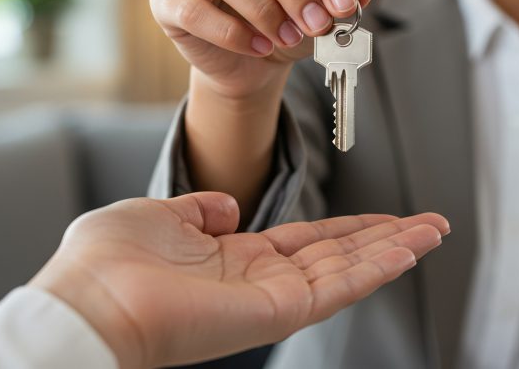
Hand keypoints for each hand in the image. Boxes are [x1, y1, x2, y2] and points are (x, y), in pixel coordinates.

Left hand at [29, 192, 447, 368]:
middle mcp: (259, 280)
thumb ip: (198, 208)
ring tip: (432, 231)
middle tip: (430, 224)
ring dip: (393, 249)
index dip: (350, 226)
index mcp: (233, 257)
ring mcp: (271, 298)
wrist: (86, 299)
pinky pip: (336, 287)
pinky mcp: (275, 311)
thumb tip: (227, 206)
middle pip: (340, 255)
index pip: (309, 241)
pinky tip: (405, 249)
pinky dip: (375, 267)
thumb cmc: (106, 261)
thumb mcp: (159, 215)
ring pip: (348, 271)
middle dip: (387, 238)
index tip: (383, 217)